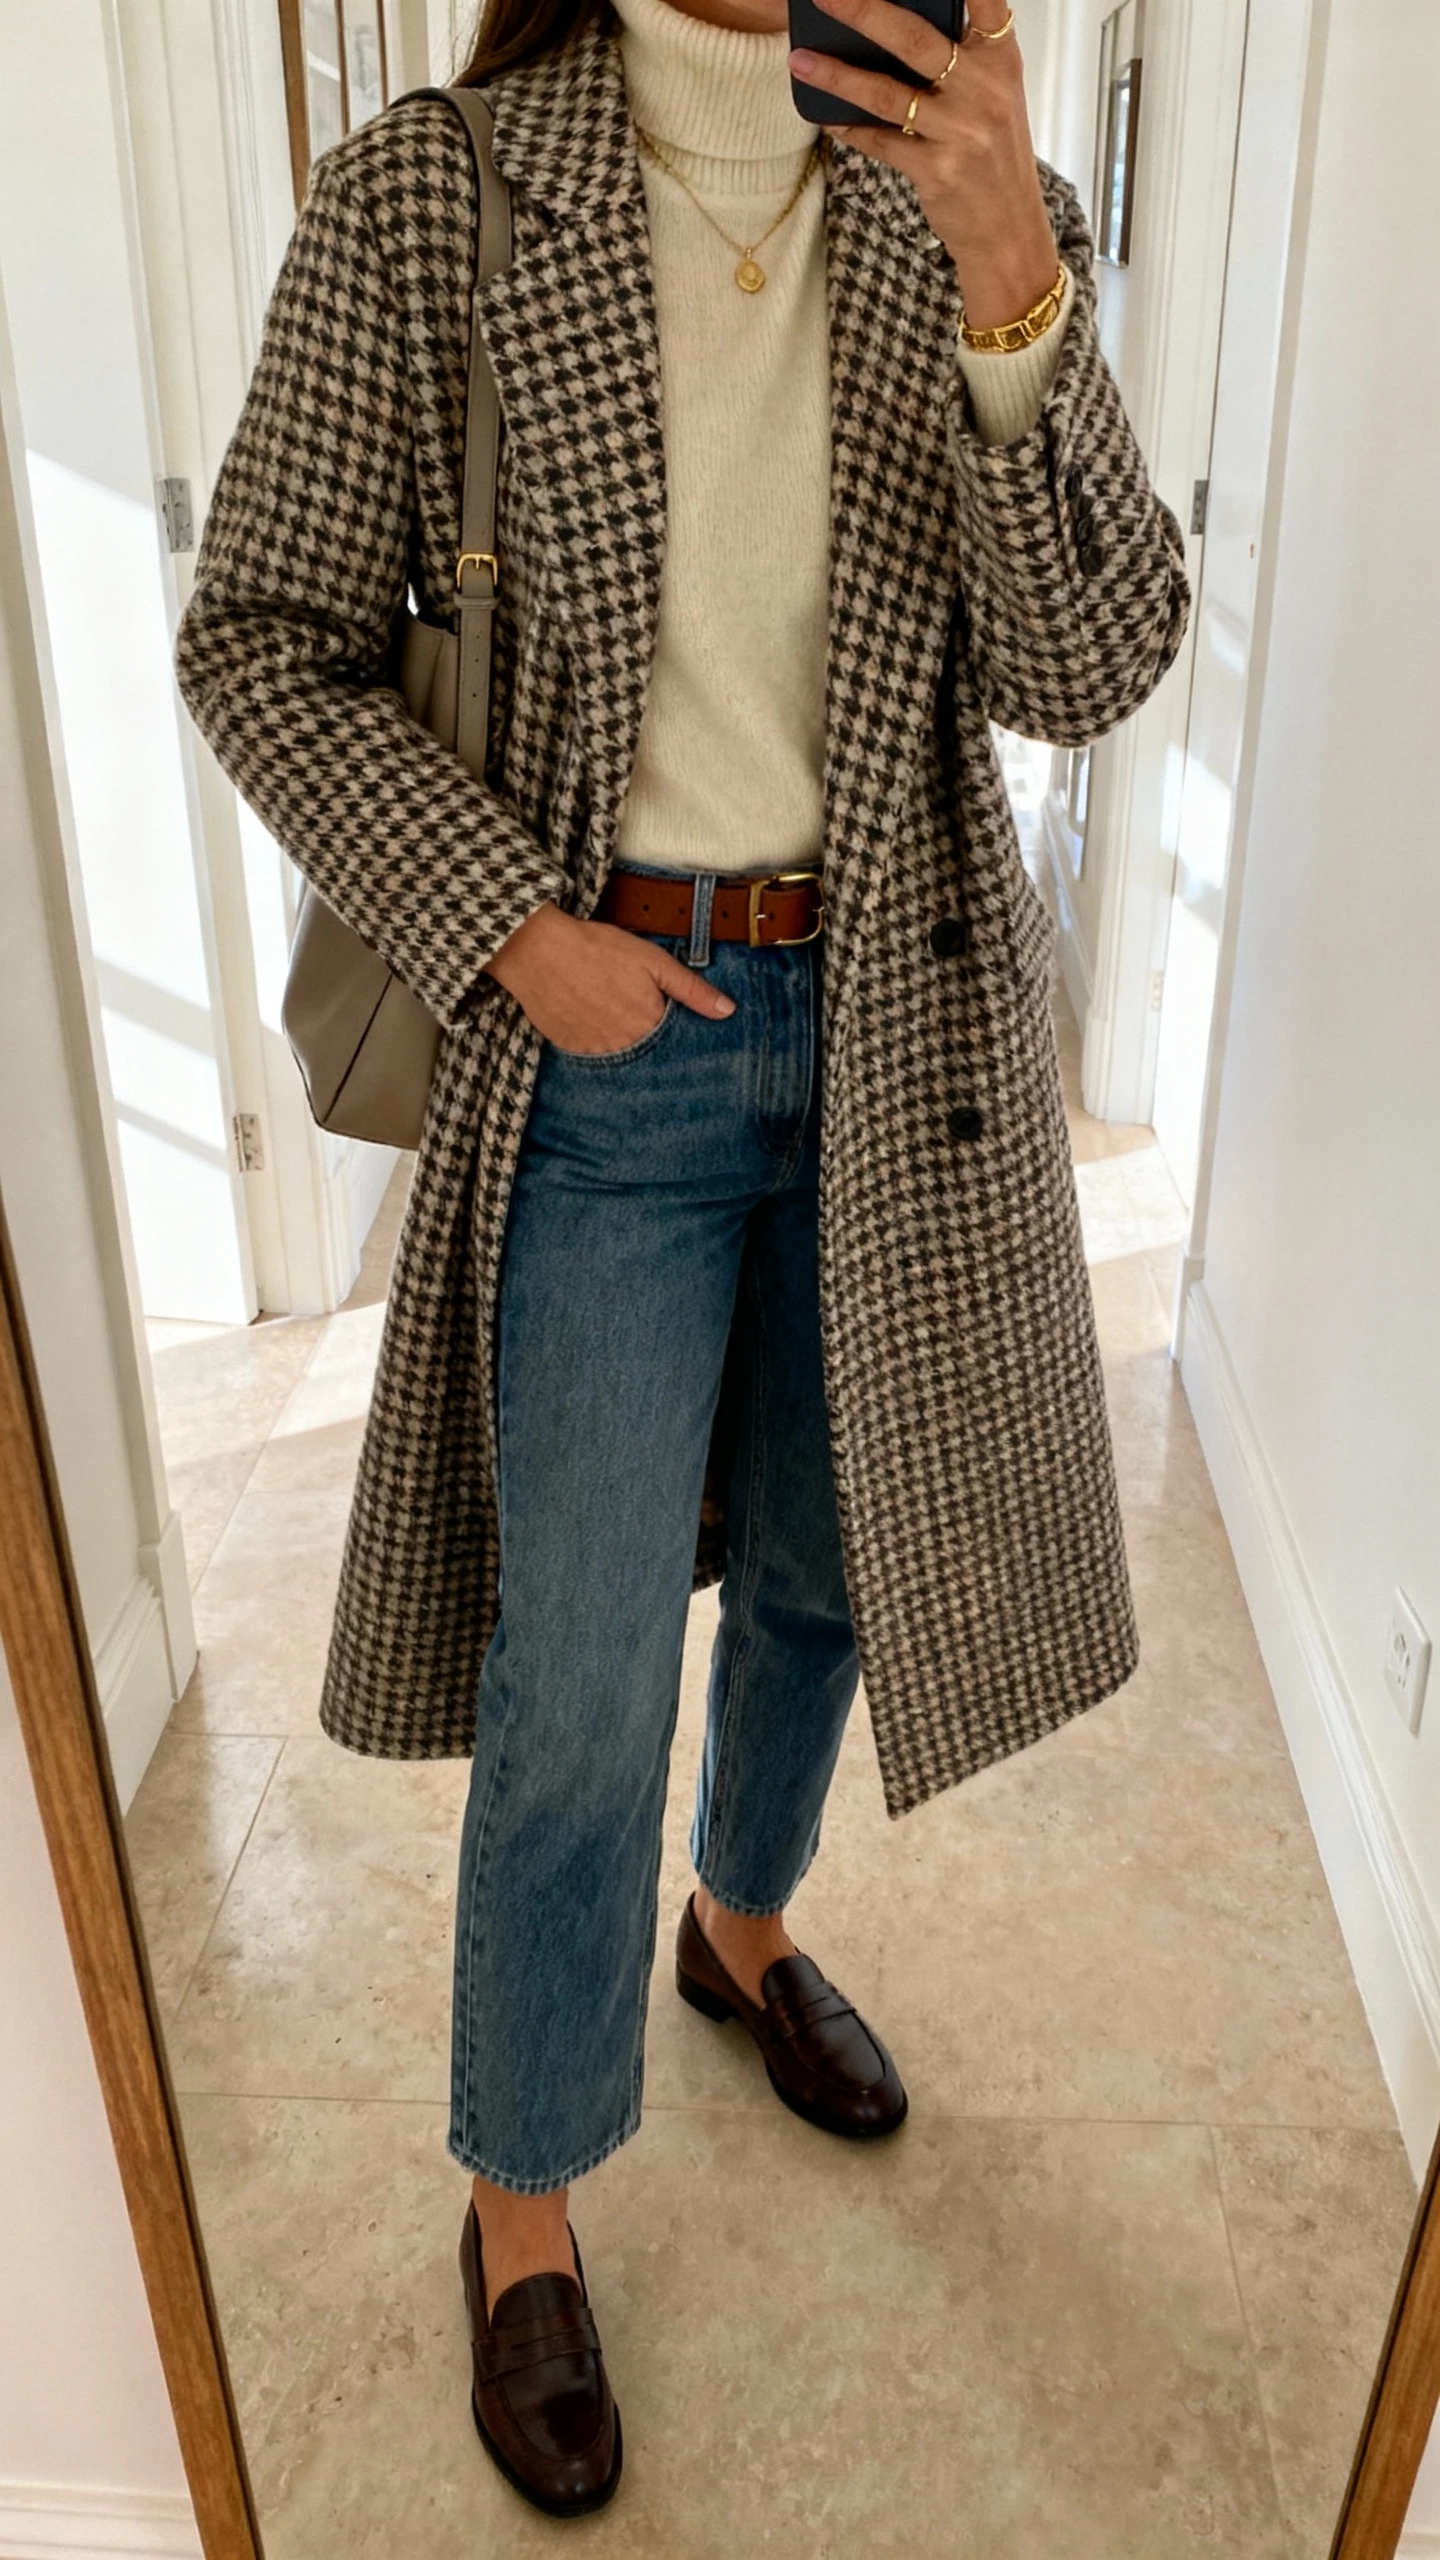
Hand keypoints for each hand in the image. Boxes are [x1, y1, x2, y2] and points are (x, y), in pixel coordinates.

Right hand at [484, 901, 734, 1052]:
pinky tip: (590, 1014)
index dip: (670, 1026)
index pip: (673, 1041)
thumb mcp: (653, 961)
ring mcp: (594, 1051)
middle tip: (630, 1005)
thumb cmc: (597, 949)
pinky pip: (591, 1051)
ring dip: (620, 1039)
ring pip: (618, 1054)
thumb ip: (691, 989)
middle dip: (646, 1034)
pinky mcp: (568, 1048)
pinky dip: (595, 1038)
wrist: (538, 950)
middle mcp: (623, 1047)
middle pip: (646, 1050)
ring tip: (610, 1008)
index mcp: (649, 1026)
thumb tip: (728, 1011)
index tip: (663, 1012)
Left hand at [790, 0, 1058, 330]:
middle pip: (915, 38)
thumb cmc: (994, 155)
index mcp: (1001, 58)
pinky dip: (849, 127)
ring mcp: (961, 131)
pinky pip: (880, 141)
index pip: (985, 0)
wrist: (1008, 230)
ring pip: (887, 93)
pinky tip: (824, 113)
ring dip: (837, 75)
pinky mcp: (937, 170)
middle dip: (863, 11)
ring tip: (800, 59)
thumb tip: (890, 24)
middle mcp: (984, 89)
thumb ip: (961, 56)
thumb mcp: (993, 95)